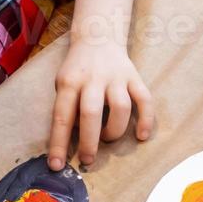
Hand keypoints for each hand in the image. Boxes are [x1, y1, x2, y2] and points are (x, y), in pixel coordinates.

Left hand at [48, 39, 154, 170]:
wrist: (98, 36)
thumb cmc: (77, 69)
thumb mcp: (63, 82)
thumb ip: (67, 107)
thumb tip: (70, 142)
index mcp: (70, 82)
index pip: (61, 116)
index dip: (58, 143)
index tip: (56, 165)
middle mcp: (93, 79)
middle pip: (91, 113)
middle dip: (89, 141)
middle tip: (88, 159)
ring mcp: (116, 77)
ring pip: (120, 108)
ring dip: (114, 130)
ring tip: (109, 139)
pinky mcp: (134, 77)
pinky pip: (145, 99)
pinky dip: (146, 119)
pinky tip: (142, 135)